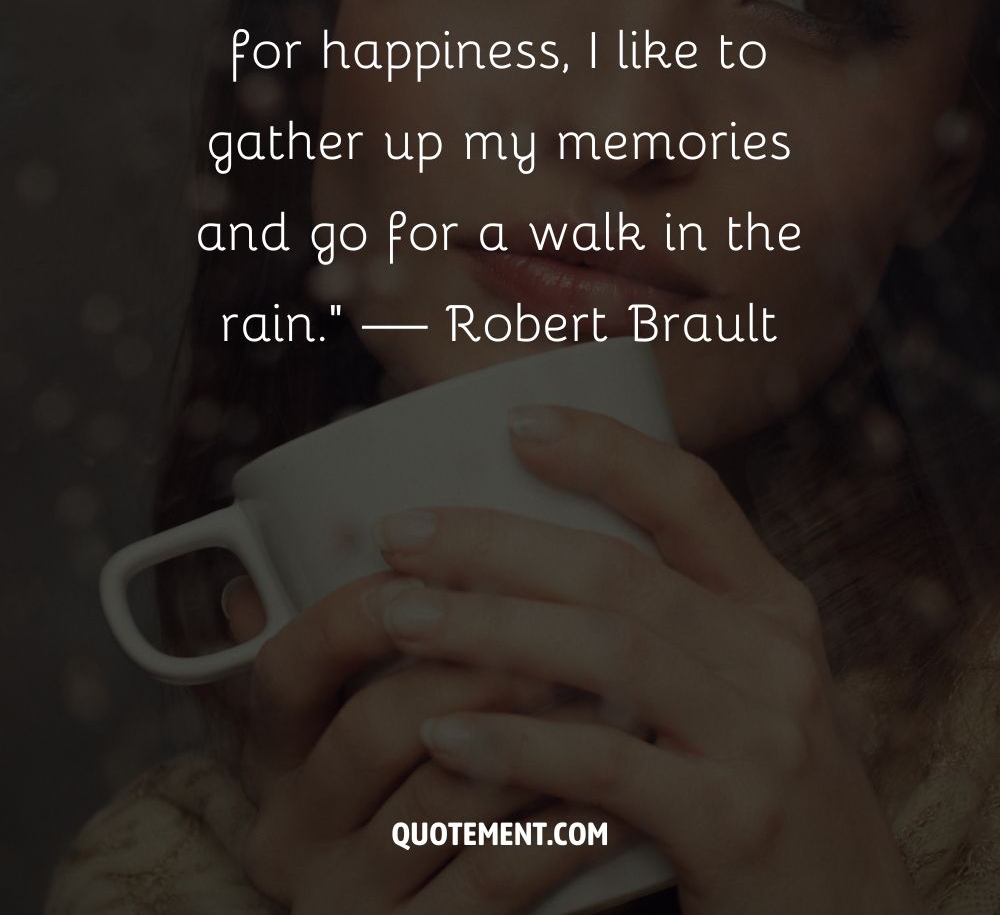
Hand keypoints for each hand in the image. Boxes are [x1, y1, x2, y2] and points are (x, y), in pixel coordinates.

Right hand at [224, 571, 633, 913]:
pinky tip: (618, 791)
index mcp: (276, 761)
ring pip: (446, 795)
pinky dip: (562, 828)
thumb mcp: (353, 744)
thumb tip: (337, 551)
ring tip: (616, 690)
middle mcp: (296, 832)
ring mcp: (351, 899)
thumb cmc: (407, 808)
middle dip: (476, 662)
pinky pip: (496, 876)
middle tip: (565, 620)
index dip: (355, 613)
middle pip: (376, 724)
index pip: (288, 669)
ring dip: (539, 735)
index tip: (433, 568)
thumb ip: (343, 661)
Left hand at [369, 404, 923, 914]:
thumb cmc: (763, 796)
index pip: (690, 495)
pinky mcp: (737, 824)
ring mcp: (764, 738)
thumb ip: (674, 626)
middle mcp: (775, 655)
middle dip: (496, 543)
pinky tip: (446, 732)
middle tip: (399, 534)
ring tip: (397, 617)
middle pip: (618, 569)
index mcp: (772, 606)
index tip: (513, 423)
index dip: (603, 449)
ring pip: (606, 651)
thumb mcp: (746, 691)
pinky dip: (518, 743)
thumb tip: (534, 559)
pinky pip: (606, 767)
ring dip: (487, 629)